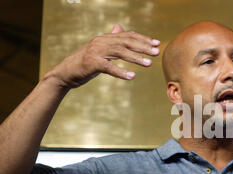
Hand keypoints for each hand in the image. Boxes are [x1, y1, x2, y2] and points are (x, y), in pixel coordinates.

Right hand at [46, 24, 160, 89]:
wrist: (65, 73)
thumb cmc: (85, 63)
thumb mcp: (99, 49)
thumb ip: (111, 40)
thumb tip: (119, 27)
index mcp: (105, 38)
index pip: (127, 35)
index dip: (143, 39)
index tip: (157, 43)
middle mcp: (101, 42)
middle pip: (126, 41)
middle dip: (143, 46)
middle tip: (157, 52)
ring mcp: (95, 52)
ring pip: (119, 52)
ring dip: (136, 58)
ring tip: (149, 64)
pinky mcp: (91, 63)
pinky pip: (109, 67)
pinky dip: (121, 72)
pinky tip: (132, 76)